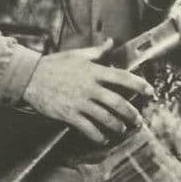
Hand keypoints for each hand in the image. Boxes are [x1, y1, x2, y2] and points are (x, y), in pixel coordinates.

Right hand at [21, 40, 153, 143]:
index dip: (139, 85)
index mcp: (93, 71)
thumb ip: (97, 51)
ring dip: (118, 126)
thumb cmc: (54, 65)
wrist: (30, 77)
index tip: (150, 91)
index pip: (122, 77)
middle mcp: (90, 88)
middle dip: (132, 114)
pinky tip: (102, 138)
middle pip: (118, 103)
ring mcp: (80, 102)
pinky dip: (98, 136)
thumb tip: (111, 43)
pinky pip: (89, 129)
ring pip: (106, 118)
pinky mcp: (69, 114)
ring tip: (121, 129)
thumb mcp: (76, 55)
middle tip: (137, 119)